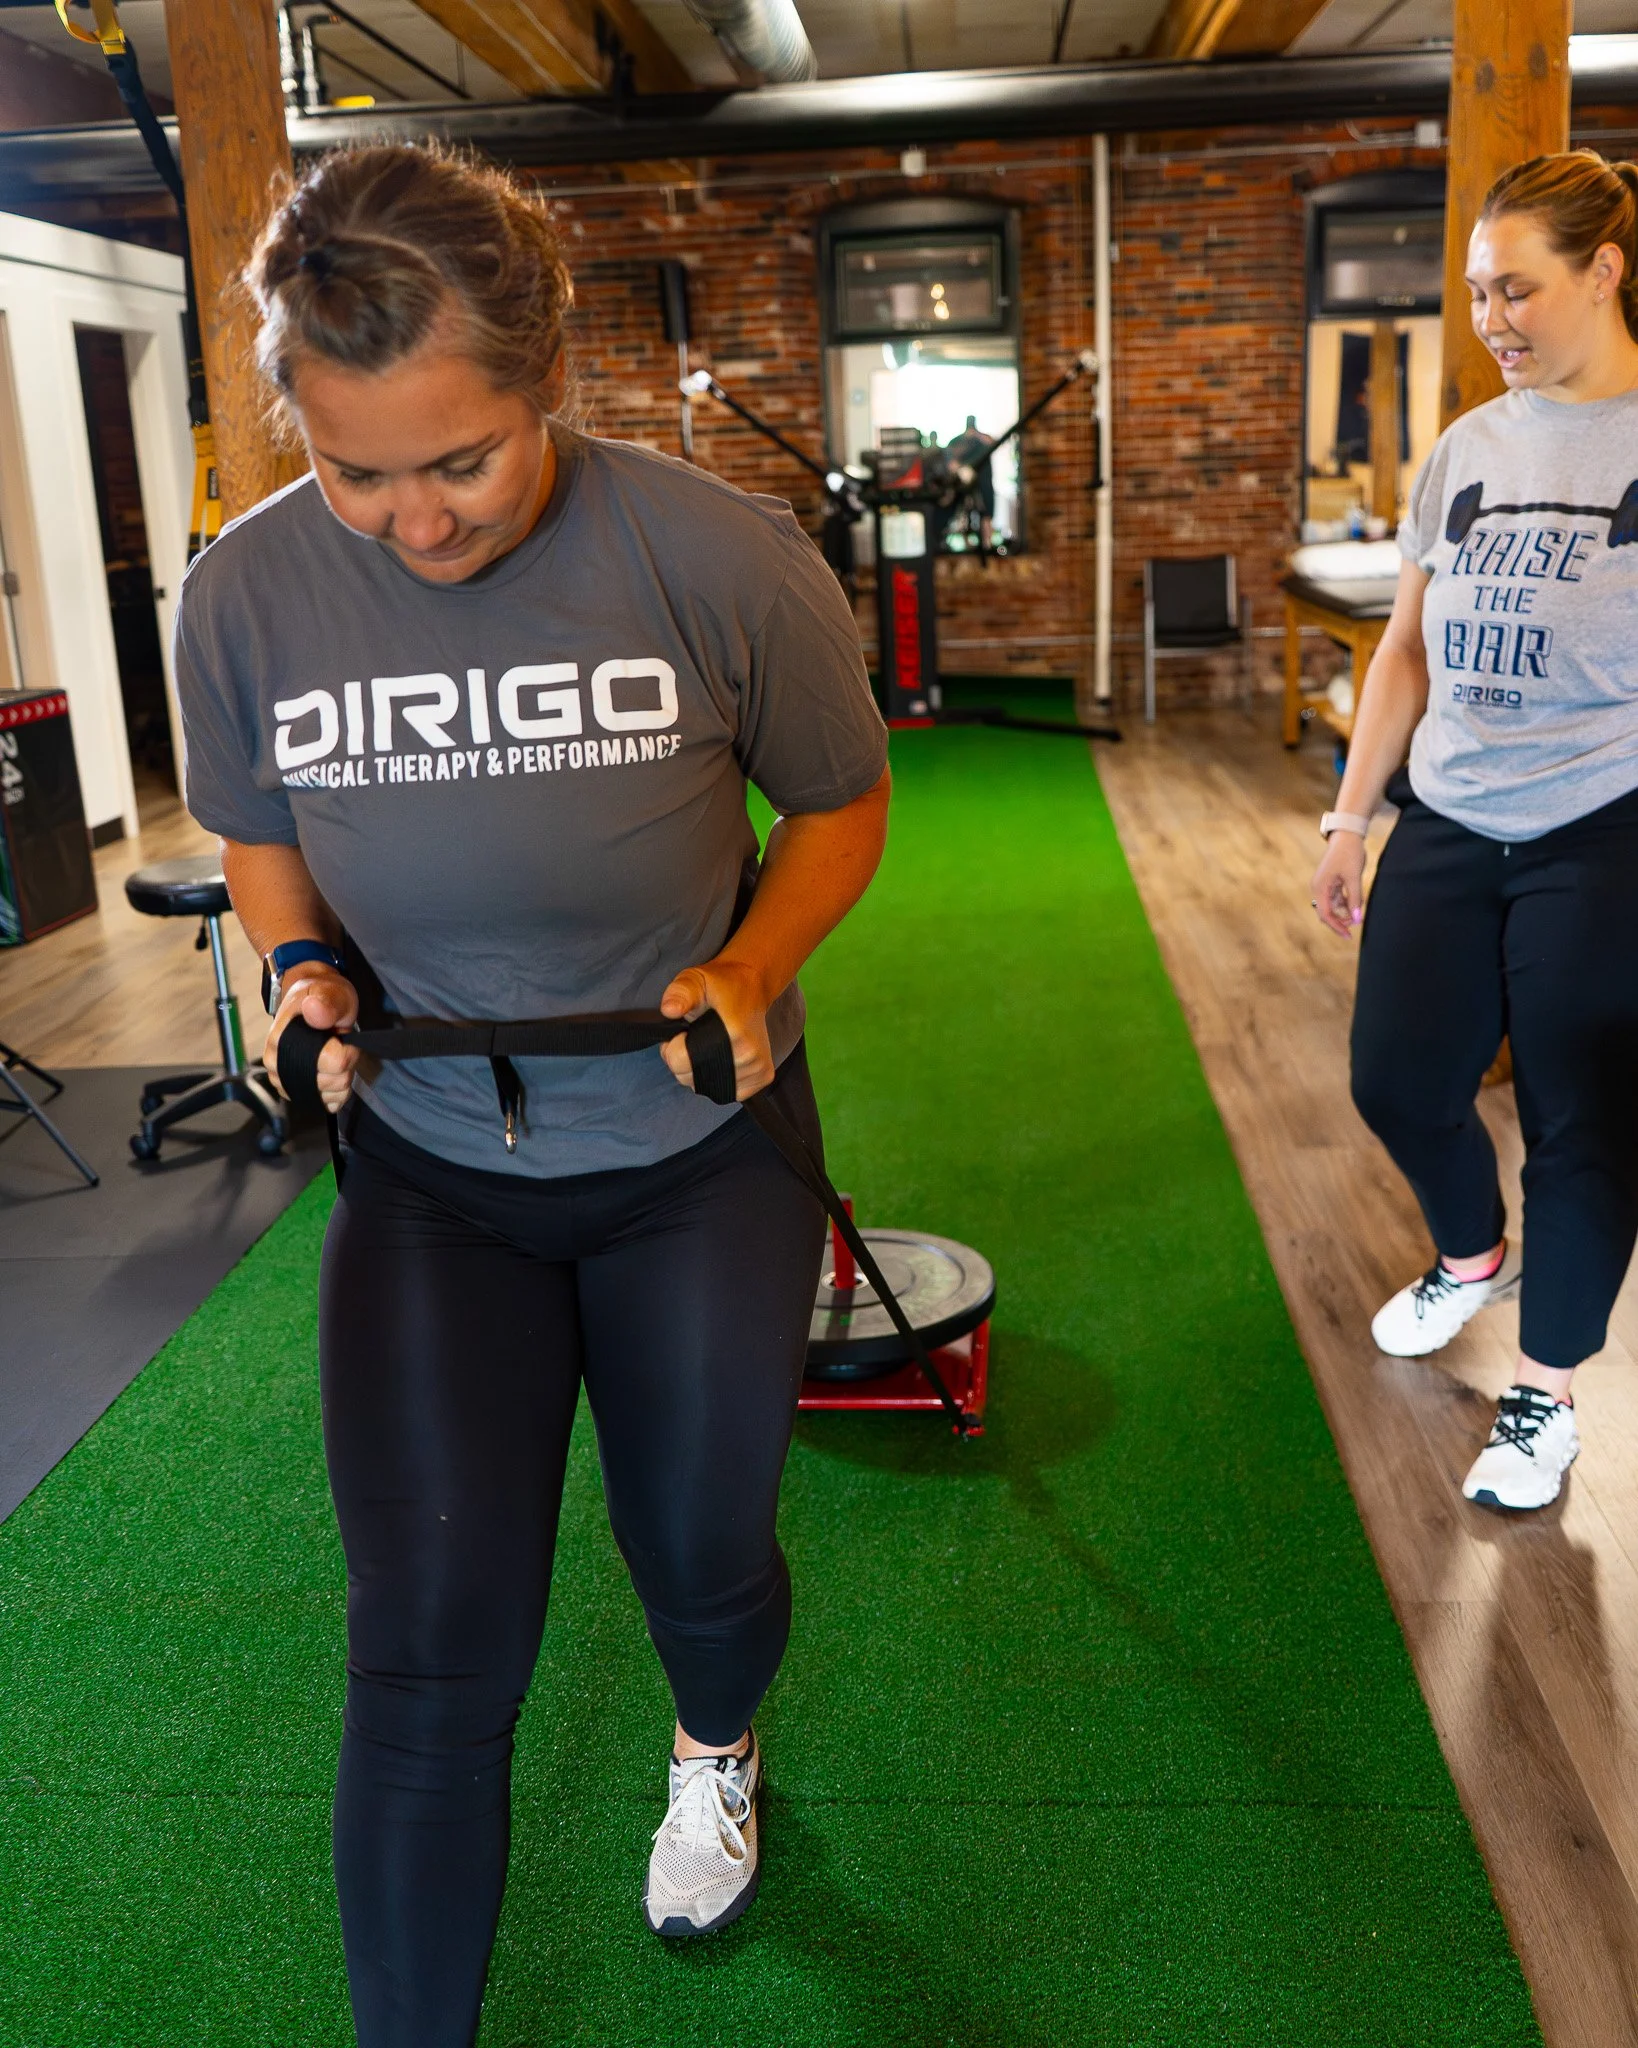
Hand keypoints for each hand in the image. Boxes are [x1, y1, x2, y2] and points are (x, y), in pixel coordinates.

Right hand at [264, 968, 359, 1112]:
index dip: (347, 1049)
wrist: (312, 1002)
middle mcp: (276, 1063)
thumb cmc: (321, 997)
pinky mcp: (295, 1091)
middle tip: (337, 1041)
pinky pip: (327, 1102)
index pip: (333, 1062)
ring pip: (332, 1094)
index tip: (342, 1034)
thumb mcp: (330, 992)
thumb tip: (314, 1009)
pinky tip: (333, 1070)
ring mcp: (284, 1080)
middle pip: (334, 1081)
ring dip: (342, 1075)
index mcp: (281, 1039)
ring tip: (334, 1052)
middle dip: (346, 1062)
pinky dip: (337, 1090)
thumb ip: (327, 1002)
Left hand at [658, 958, 773, 1101]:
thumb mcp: (694, 979)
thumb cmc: (721, 984)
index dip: (672, 1046)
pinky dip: (717, 1080)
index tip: (682, 1031)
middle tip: (693, 1036)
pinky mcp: (763, 1077)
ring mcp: (759, 1069)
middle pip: (690, 1079)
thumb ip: (680, 993)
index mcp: (734, 1034)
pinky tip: (720, 1058)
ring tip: (706, 1045)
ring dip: (698, 1071)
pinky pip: (726, 1092)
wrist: (751, 986)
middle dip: (683, 1060)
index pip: (680, 1062)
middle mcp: (750, 1056)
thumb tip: (669, 1010)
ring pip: (706, 1087)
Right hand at [1311, 831, 1366, 937]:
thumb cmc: (1349, 854)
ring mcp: (1324, 885)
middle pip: (1326, 913)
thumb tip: (1356, 919)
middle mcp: (1318, 888)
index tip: (1348, 934)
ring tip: (1357, 915)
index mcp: (1320, 887)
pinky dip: (1345, 904)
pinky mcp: (1330, 882)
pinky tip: (1355, 905)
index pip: (1325, 914)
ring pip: (1331, 907)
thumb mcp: (1354, 877)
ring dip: (1343, 913)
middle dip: (1339, 922)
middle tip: (1354, 927)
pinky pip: (1335, 899)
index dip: (1336, 926)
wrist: (1347, 836)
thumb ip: (1355, 899)